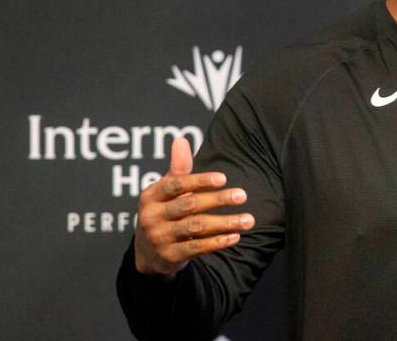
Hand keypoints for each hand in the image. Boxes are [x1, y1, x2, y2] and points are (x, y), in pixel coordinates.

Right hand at [134, 137, 254, 275]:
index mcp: (151, 196)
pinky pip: (196, 248)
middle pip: (189, 205)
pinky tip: (235, 236)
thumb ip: (178, 169)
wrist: (148, 253)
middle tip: (242, 195)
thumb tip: (181, 140)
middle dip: (218, 200)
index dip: (199, 181)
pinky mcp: (169, 256)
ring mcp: (159, 238)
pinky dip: (217, 242)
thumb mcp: (166, 191)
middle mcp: (151, 216)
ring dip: (225, 223)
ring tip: (248, 219)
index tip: (224, 178)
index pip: (176, 184)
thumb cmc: (164, 212)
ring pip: (196, 227)